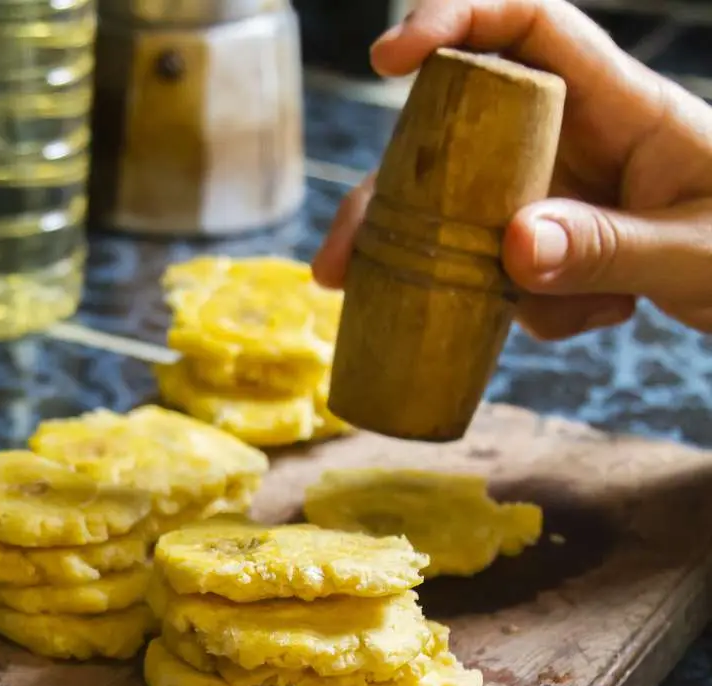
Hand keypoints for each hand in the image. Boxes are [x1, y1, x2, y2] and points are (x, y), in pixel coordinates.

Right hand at [311, 0, 711, 338]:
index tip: (391, 57)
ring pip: (466, 217)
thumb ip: (610, 248)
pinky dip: (522, 310)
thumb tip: (511, 249)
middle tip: (341, 263)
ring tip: (476, 320)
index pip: (530, 27)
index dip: (456, 20)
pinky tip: (585, 323)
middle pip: (457, 139)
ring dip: (452, 276)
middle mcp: (576, 141)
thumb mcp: (700, 253)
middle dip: (392, 200)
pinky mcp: (558, 245)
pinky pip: (503, 269)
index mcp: (622, 104)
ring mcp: (562, 195)